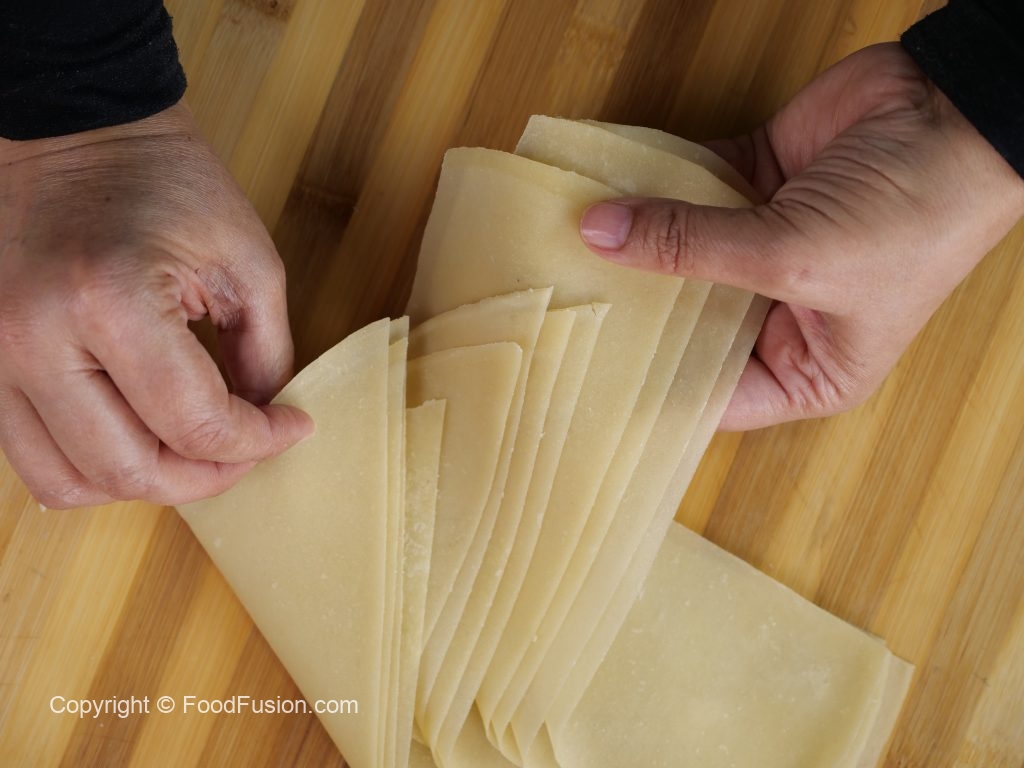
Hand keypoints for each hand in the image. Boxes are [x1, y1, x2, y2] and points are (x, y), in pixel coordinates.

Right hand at [0, 103, 312, 507]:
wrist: (74, 136)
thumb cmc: (166, 182)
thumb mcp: (247, 259)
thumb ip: (266, 353)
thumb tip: (266, 422)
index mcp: (109, 300)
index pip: (195, 424)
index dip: (259, 442)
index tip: (291, 427)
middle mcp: (34, 339)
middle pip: (131, 470)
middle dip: (207, 475)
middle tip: (248, 449)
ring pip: (73, 481)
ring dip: (147, 480)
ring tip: (193, 449)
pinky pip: (35, 459)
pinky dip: (95, 467)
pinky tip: (140, 437)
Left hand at [580, 43, 1023, 429]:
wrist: (960, 111)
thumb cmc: (917, 218)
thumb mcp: (796, 257)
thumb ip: (692, 247)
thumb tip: (599, 234)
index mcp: (805, 370)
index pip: (706, 394)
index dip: (644, 385)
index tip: (576, 375)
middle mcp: (776, 316)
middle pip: (680, 321)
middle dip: (627, 309)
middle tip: (553, 306)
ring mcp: (759, 248)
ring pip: (674, 252)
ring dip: (628, 245)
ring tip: (557, 250)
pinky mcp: (749, 186)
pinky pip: (683, 192)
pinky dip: (646, 187)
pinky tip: (595, 192)